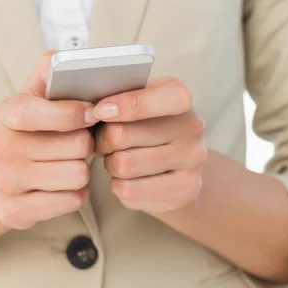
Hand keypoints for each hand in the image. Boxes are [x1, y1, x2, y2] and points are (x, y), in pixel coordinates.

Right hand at [0, 52, 98, 229]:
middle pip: (74, 146)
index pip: (36, 112)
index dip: (71, 113)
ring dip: (85, 169)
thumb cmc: (36, 127)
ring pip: (77, 175)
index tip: (93, 113)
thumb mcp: (39, 93)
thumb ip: (55, 69)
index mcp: (7, 112)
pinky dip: (78, 193)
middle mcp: (0, 147)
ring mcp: (3, 182)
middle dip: (87, 143)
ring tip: (73, 162)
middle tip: (81, 142)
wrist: (7, 172)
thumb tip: (72, 58)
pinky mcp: (13, 211)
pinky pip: (71, 201)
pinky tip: (66, 184)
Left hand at [92, 77, 205, 212]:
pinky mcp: (185, 190)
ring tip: (117, 159)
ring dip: (110, 164)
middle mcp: (193, 127)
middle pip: (123, 135)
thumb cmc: (147, 124)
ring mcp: (193, 161)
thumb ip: (119, 97)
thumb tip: (94, 108)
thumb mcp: (138, 101)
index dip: (128, 105)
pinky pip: (129, 191)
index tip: (100, 111)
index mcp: (180, 96)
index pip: (159, 98)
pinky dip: (118, 185)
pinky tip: (128, 178)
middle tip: (102, 141)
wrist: (179, 162)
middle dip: (103, 140)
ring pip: (124, 166)